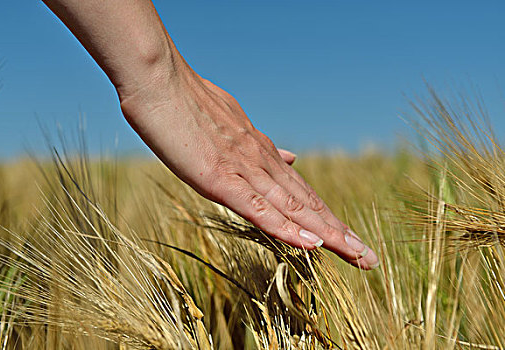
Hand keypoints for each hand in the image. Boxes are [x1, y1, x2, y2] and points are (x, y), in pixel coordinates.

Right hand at [118, 63, 378, 269]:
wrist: (159, 80)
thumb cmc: (185, 102)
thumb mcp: (231, 123)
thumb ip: (260, 146)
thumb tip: (289, 155)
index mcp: (260, 151)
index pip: (300, 190)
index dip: (325, 215)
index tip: (347, 236)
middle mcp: (261, 161)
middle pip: (307, 202)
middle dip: (339, 232)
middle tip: (369, 258)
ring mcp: (243, 169)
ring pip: (293, 207)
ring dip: (327, 234)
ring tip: (358, 256)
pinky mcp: (220, 178)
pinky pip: (258, 209)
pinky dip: (286, 229)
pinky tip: (311, 245)